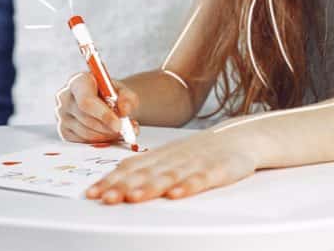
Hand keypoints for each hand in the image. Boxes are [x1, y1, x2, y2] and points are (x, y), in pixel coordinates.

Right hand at [56, 71, 139, 142]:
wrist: (102, 100)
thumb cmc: (110, 93)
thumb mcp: (123, 91)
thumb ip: (127, 98)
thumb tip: (124, 111)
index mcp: (77, 82)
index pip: (86, 101)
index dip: (103, 114)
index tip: (119, 124)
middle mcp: (64, 97)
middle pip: (86, 119)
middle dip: (108, 128)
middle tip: (124, 130)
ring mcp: (61, 115)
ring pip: (86, 133)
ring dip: (106, 136)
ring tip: (120, 131)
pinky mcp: (63, 130)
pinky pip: (83, 142)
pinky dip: (99, 142)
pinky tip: (109, 134)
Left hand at [84, 126, 260, 203]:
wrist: (240, 137)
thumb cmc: (201, 152)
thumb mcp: (171, 156)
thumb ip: (146, 168)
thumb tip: (114, 183)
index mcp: (161, 155)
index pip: (131, 167)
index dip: (111, 180)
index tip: (93, 193)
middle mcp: (174, 158)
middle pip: (146, 173)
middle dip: (123, 185)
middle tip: (105, 197)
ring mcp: (196, 163)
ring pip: (169, 176)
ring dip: (150, 187)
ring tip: (133, 197)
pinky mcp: (218, 170)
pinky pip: (202, 179)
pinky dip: (188, 186)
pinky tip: (176, 194)